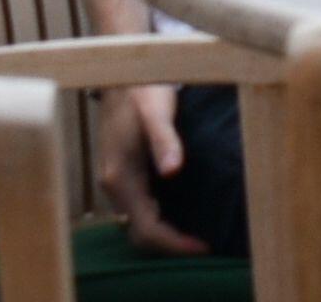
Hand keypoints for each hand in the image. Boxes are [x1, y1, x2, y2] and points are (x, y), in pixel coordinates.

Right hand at [96, 82, 208, 253]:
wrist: (122, 73)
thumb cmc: (143, 91)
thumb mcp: (157, 112)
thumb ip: (164, 140)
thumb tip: (172, 170)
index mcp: (121, 177)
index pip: (146, 228)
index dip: (174, 242)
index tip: (202, 246)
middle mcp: (115, 185)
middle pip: (141, 232)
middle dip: (171, 243)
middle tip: (205, 244)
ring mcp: (118, 181)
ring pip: (139, 222)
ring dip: (166, 232)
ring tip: (198, 232)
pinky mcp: (124, 173)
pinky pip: (140, 208)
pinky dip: (159, 218)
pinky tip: (182, 212)